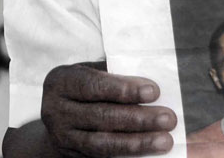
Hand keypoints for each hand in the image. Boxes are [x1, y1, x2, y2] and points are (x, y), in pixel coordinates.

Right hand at [40, 61, 176, 156]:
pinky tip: (148, 154)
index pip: (93, 85)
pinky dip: (127, 156)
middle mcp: (55, 110)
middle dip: (138, 118)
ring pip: (102, 143)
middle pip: (101, 116)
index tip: (153, 91)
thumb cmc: (83, 90)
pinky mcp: (71, 157)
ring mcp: (62, 138)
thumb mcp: (89, 74)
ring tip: (164, 140)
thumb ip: (113, 75)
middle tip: (168, 118)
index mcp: (61, 82)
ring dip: (137, 143)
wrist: (58, 121)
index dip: (123, 89)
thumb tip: (150, 83)